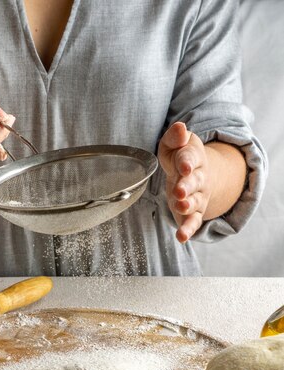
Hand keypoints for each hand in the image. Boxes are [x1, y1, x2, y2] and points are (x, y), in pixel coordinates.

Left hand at [158, 122, 211, 242]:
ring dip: (188, 206)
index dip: (187, 162)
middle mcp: (199, 178)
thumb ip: (175, 137)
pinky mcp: (192, 213)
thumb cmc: (179, 156)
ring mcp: (197, 197)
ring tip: (180, 206)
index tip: (184, 166)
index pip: (190, 158)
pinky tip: (181, 237)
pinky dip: (188, 230)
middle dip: (188, 186)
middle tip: (180, 191)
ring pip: (196, 202)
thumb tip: (180, 127)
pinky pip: (193, 222)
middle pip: (195, 182)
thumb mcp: (174, 143)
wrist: (192, 172)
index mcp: (194, 157)